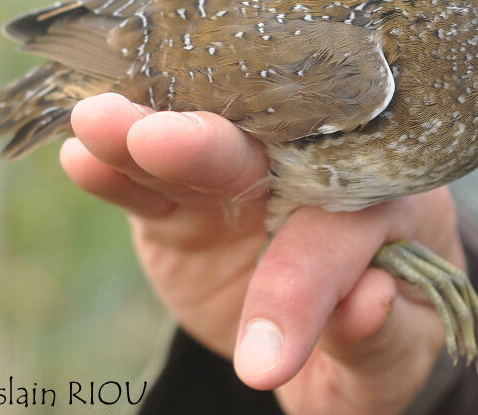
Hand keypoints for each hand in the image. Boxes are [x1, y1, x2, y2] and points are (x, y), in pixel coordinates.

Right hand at [60, 93, 464, 414]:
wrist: (330, 343)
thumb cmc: (382, 334)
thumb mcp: (394, 353)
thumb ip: (379, 333)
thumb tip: (365, 303)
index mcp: (381, 200)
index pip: (346, 227)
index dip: (306, 280)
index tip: (267, 352)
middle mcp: (310, 174)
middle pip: (266, 150)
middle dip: (212, 148)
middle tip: (161, 140)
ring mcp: (243, 188)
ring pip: (198, 155)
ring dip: (147, 138)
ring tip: (103, 124)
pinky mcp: (185, 212)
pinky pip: (150, 192)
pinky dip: (117, 175)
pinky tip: (83, 156)